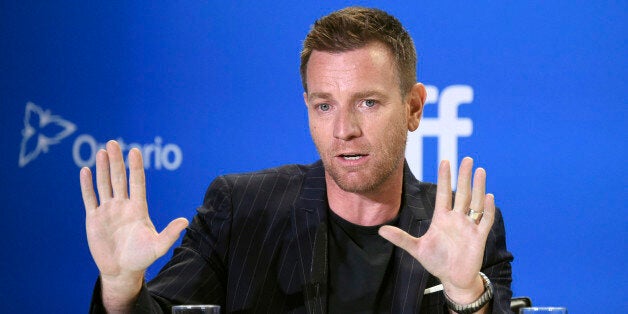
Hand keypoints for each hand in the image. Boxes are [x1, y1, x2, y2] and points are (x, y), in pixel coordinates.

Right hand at [80, 140, 187, 306]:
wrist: (122, 271)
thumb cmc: (142, 258)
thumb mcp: (158, 246)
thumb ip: (170, 234)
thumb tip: (185, 221)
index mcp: (138, 208)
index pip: (137, 182)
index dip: (135, 167)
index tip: (135, 151)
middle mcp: (123, 205)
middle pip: (119, 178)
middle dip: (116, 161)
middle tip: (113, 142)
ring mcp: (108, 211)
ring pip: (104, 184)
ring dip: (102, 168)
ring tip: (102, 151)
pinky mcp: (94, 219)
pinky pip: (90, 198)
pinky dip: (87, 185)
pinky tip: (85, 170)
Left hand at [379, 157, 494, 302]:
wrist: (453, 279)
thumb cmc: (436, 261)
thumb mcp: (416, 249)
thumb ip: (401, 238)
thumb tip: (380, 230)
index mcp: (441, 218)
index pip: (443, 193)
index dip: (444, 178)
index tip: (445, 161)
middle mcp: (456, 219)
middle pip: (461, 193)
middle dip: (464, 176)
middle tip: (467, 159)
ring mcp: (468, 226)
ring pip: (475, 202)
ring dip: (478, 187)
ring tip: (480, 171)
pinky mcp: (478, 237)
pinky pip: (484, 220)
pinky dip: (487, 209)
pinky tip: (489, 197)